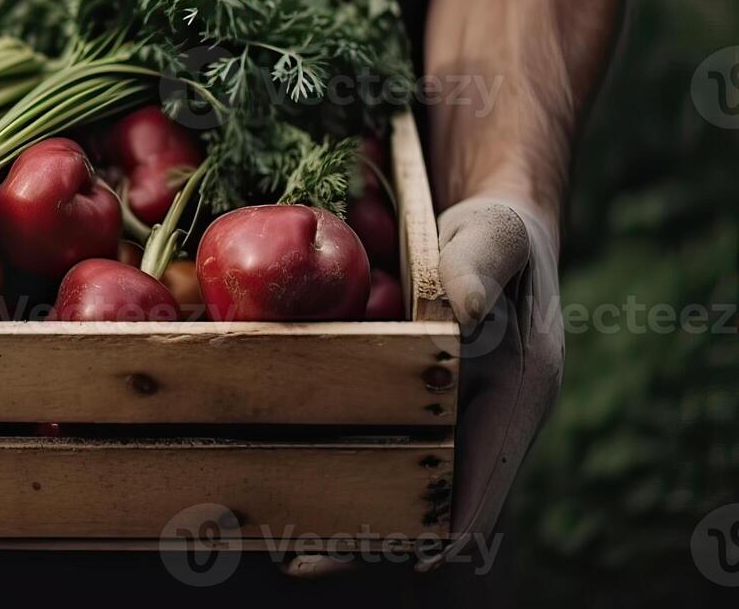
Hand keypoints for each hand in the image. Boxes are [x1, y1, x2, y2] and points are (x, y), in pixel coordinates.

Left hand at [284, 195, 561, 579]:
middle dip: (370, 537)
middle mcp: (476, 424)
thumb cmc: (498, 235)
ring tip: (274, 540)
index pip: (487, 479)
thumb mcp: (495, 239)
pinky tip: (274, 476)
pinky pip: (369, 445)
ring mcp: (439, 420)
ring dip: (340, 513)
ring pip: (391, 484)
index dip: (450, 528)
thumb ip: (482, 265)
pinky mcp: (403, 405)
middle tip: (299, 558)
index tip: (410, 561)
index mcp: (514, 399)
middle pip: (427, 503)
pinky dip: (329, 467)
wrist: (486, 226)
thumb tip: (464, 309)